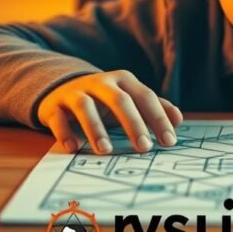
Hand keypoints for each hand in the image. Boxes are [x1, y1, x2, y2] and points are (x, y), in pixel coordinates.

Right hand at [36, 70, 183, 154]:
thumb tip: (178, 119)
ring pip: (85, 106)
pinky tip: (73, 148)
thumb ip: (154, 107)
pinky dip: (65, 132)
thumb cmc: (105, 100)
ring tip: (106, 150)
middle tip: (144, 147)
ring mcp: (75, 92)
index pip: (146, 97)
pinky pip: (58, 117)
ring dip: (96, 128)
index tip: (169, 142)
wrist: (62, 88)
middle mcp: (101, 82)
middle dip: (133, 123)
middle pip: (119, 100)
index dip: (158, 119)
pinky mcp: (54, 105)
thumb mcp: (130, 99)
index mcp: (124, 80)